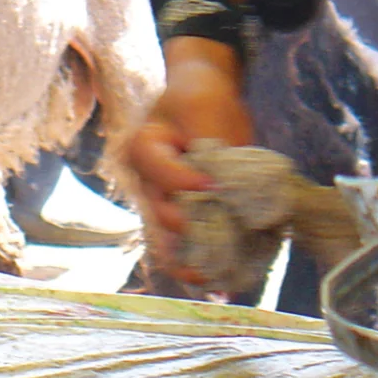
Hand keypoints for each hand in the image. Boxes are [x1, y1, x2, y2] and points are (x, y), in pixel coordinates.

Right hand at [125, 38, 253, 281]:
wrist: (202, 96)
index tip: (218, 189)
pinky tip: (227, 281)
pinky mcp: (184, 216)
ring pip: (170, 243)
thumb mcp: (205, 110)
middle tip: (233, 244)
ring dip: (197, 263)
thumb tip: (220, 191)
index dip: (191, 186)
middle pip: (166, 218)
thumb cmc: (201, 98)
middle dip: (200, 233)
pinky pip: (187, 247)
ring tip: (222, 281)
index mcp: (143, 151)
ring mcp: (163, 204)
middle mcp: (147, 184)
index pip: (164, 177)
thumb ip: (209, 147)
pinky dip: (205, 263)